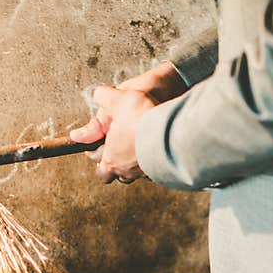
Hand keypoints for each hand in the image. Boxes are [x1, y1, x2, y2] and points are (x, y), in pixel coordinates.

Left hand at [71, 62, 186, 183]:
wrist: (173, 129)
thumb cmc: (142, 119)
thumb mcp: (118, 100)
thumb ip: (105, 98)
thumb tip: (98, 96)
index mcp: (111, 159)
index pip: (102, 172)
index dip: (100, 160)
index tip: (101, 148)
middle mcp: (127, 170)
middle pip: (119, 176)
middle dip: (117, 165)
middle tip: (119, 150)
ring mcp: (145, 172)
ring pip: (136, 174)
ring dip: (134, 163)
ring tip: (137, 148)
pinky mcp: (162, 170)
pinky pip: (154, 170)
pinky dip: (152, 162)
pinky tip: (153, 149)